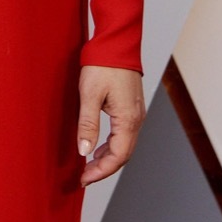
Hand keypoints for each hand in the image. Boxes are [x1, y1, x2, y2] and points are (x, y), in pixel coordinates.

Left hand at [77, 65, 144, 186]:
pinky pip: (124, 134)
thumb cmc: (102, 64)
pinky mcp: (132, 107)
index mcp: (128, 119)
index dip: (100, 171)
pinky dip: (112, 145)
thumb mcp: (89, 94)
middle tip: (85, 176)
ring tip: (89, 165)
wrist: (116, 42)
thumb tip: (84, 151)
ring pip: (124, 145)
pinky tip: (99, 146)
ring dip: (108, 158)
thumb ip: (87, 124)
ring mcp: (136, 113)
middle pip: (123, 155)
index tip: (84, 179)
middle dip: (104, 168)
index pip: (117, 157)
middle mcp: (136, 119)